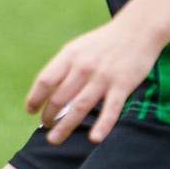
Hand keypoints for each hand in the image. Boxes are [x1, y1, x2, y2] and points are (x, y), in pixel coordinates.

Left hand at [26, 18, 162, 143]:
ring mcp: (103, 77)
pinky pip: (110, 110)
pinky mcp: (122, 85)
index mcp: (70, 55)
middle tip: (46, 126)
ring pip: (79, 108)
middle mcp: (83, 67)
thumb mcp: (79, 47)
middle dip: (48, 116)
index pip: (45, 81)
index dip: (35, 98)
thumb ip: (65, 67)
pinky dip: (102, 125)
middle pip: (59, 98)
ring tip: (54, 139)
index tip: (31, 110)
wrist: (139, 29)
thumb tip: (48, 91)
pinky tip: (94, 139)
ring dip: (64, 127)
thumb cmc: (106, 42)